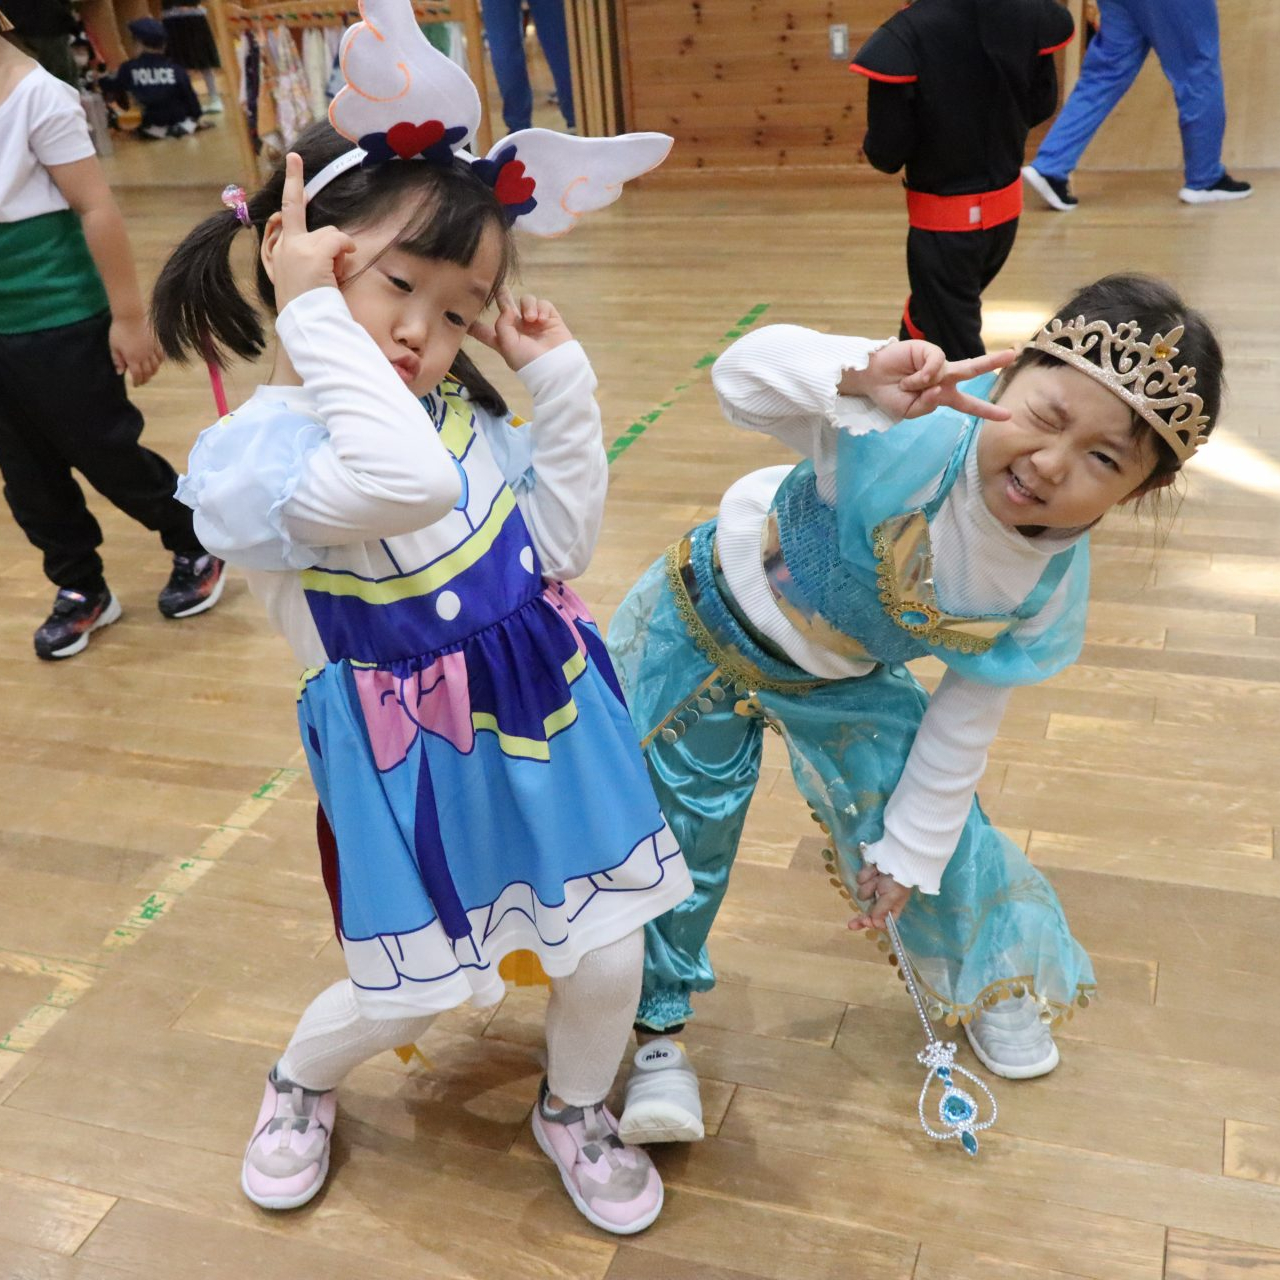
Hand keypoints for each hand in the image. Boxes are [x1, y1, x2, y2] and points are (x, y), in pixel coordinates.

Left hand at [108, 314, 161, 385]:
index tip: (135, 385)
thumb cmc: (119, 330)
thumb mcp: (114, 346)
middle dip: (145, 379)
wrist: (130, 316)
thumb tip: (120, 373)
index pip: (137, 375)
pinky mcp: (156, 343)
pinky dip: (159, 362)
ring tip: (149, 374)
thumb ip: (117, 360)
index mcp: (133, 358)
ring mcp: (151, 350)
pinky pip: (161, 356)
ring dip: (153, 372)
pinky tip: (156, 363)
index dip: (137, 382)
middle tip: (142, 381)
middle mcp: (144, 356)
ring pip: (156, 366)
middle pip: (148, 373)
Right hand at [266, 152, 356, 308]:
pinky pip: (339, 241)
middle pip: (296, 209)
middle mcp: (285, 246)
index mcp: (280, 253)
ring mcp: (297, 247)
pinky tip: (340, 272)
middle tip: (295, 160)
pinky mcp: (312, 252)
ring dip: (339, 254)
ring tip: (333, 278)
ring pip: (329, 234)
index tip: (293, 160)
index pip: (283, 215)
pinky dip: (346, 252)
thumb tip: (338, 248)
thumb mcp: (304, 282)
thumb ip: (312, 261)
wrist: (306, 324)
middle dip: (296, 182)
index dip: (291, 186)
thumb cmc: (309, 309)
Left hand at [468, 287, 572, 371]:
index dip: (474, 324)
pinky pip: (543, 304)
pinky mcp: (549, 317)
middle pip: (506, 307)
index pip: (484, 331)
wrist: (555, 365)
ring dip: (528, 307)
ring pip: (526, 301)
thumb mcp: (506, 345)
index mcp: (503, 339)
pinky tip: (542, 320)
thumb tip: (506, 308)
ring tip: (532, 319)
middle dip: (502, 296)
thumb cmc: (527, 360)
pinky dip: (541, 309)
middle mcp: (517, 328)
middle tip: (499, 286)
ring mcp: (534, 322)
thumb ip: (501, 323)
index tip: (459, 315)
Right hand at [840, 341, 1015, 422]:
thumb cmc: (889, 396)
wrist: (869, 380)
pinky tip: (908, 378)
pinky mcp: (928, 350)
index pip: (968, 405)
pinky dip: (922, 375)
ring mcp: (937, 363)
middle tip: (1012, 355)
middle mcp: (943, 377)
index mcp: (942, 396)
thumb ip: (928, 405)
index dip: (987, 410)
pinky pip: (936, 365)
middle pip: (973, 370)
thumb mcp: (909, 412)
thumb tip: (940, 386)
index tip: (1007, 416)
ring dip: (927, 384)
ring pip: (953, 369)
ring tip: (907, 386)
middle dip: (992, 362)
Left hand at [848, 861, 911, 931]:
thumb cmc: (897, 880)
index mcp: (892, 907)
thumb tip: (875, 924)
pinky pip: (861, 879)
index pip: (882, 921)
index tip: (865, 922)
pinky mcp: (867, 875)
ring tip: (878, 878)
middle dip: (861, 918)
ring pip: (863, 893)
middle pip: (869, 913)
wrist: (896, 857)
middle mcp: (882, 899)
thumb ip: (881, 911)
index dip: (873, 923)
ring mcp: (873, 887)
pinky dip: (867, 874)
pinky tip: (874, 870)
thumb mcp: (892, 897)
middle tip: (851, 925)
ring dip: (869, 886)